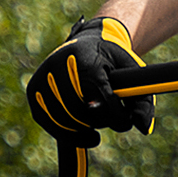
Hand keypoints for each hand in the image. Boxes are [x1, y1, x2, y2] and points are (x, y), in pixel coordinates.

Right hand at [26, 17, 154, 147]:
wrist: (88, 42)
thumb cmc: (112, 60)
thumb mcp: (133, 73)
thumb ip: (142, 101)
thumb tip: (143, 129)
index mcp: (86, 60)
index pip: (100, 100)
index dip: (115, 117)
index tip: (124, 123)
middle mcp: (59, 67)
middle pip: (80, 112)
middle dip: (99, 122)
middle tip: (109, 121)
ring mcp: (43, 78)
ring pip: (63, 119)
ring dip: (82, 129)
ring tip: (95, 127)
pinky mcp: (34, 90)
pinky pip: (47, 121)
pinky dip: (65, 132)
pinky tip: (82, 134)